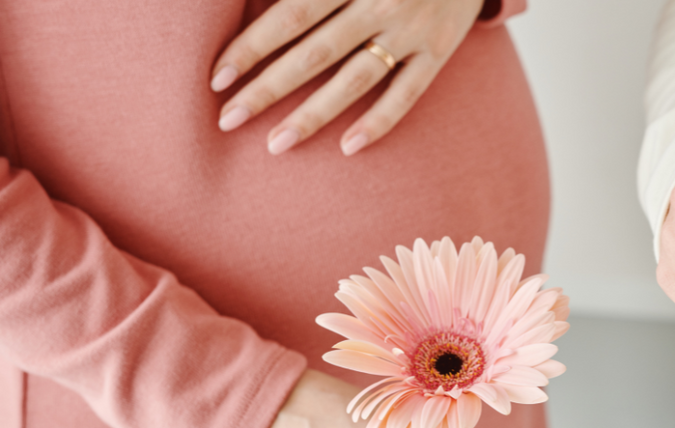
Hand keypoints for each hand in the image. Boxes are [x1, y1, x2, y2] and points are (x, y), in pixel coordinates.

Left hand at [211, 0, 483, 154]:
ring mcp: (412, 30)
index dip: (251, 47)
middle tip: (227, 120)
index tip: (217, 79)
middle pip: (315, 53)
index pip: (291, 17)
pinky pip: (407, 93)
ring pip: (355, 79)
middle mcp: (381, 2)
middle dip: (267, 88)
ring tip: (276, 144)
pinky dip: (379, 121)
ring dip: (313, 114)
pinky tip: (348, 148)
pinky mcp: (439, 50)